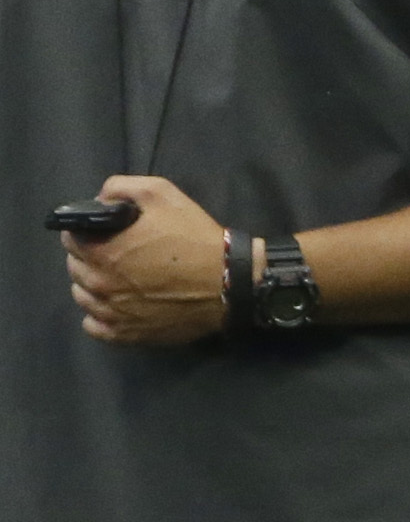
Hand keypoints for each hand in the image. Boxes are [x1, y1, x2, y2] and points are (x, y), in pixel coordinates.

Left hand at [66, 175, 227, 346]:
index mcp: (103, 252)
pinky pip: (94, 326)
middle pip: (75, 268)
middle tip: (117, 253)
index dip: (85, 232)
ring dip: (93, 285)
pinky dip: (100, 315)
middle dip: (90, 257)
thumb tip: (100, 198)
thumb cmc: (195, 238)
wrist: (228, 283)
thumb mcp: (163, 194)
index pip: (70, 240)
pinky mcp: (125, 334)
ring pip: (82, 297)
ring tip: (119, 278)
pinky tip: (118, 304)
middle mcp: (99, 284)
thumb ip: (122, 187)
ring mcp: (111, 312)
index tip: (104, 233)